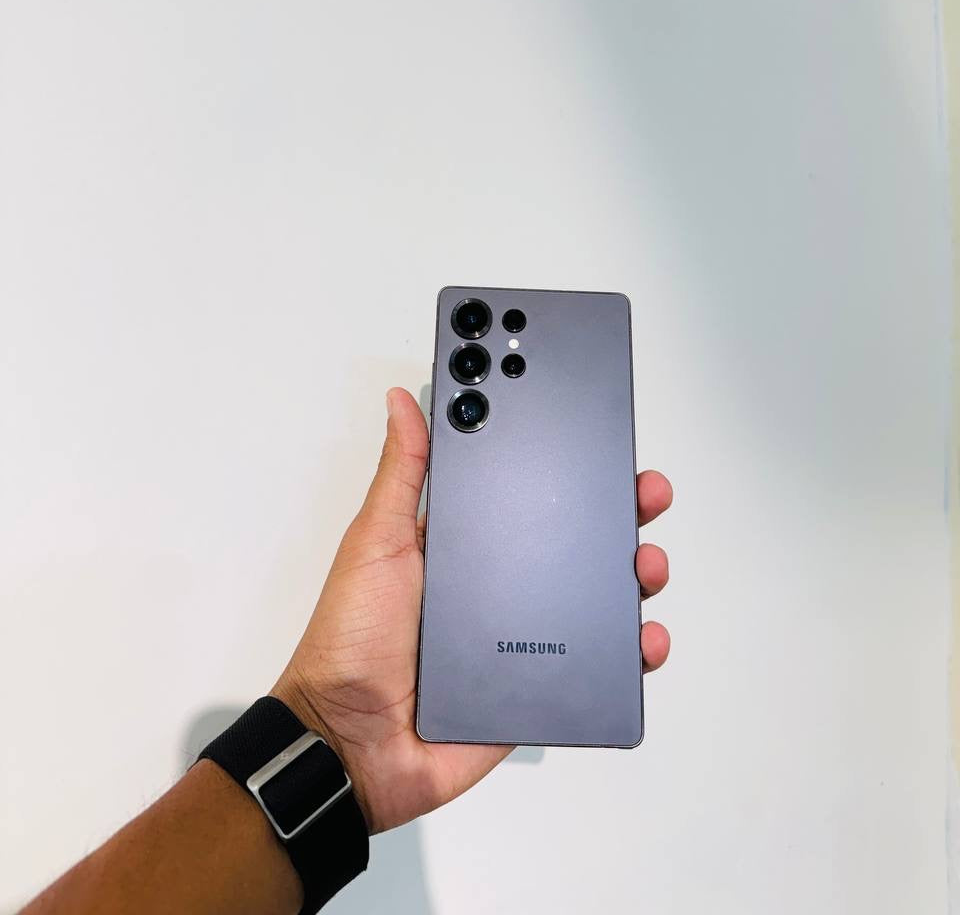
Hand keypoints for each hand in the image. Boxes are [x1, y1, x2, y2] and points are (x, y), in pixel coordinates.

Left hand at [273, 387, 671, 833]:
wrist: (351, 743)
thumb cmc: (350, 641)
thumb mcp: (376, 541)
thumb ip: (402, 473)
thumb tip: (402, 402)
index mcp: (465, 544)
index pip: (527, 493)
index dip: (565, 466)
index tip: (597, 436)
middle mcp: (500, 586)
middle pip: (574, 541)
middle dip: (617, 513)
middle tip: (642, 492)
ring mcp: (523, 637)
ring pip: (595, 600)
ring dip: (634, 576)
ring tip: (647, 563)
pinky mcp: (537, 686)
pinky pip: (596, 667)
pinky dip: (630, 653)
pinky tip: (643, 638)